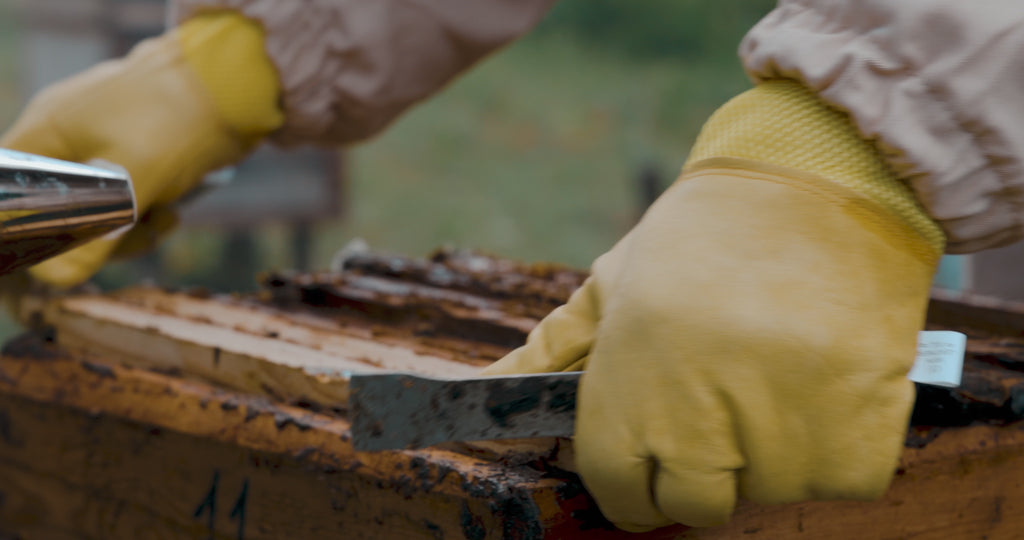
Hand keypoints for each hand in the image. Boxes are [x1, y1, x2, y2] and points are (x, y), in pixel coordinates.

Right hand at [0, 13, 281, 286]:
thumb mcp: (135, 180)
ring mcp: (102, 143)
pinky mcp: (136, 154)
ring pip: (96, 208)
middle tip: (136, 238)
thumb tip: (55, 278)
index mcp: (47, 131)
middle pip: (54, 207)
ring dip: (129, 227)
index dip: (28, 225)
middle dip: (96, 234)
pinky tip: (172, 212)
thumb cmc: (177, 119)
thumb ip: (95, 230)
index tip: (62, 251)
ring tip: (166, 220)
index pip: (11, 188)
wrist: (237, 84)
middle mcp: (67, 136)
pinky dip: (146, 210)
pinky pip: (126, 196)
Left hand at [485, 82, 941, 530]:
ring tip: (778, 369)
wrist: (816, 181)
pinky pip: (842, 479)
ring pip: (770, 491)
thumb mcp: (615, 284)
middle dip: (703, 468)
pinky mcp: (858, 426)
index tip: (654, 464)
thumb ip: (553, 351)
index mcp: (630, 382)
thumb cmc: (704, 235)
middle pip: (695, 502)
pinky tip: (824, 382)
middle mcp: (698, 415)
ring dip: (773, 450)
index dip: (634, 483)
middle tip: (724, 402)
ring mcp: (782, 427)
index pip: (620, 490)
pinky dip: (837, 446)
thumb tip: (479, 391)